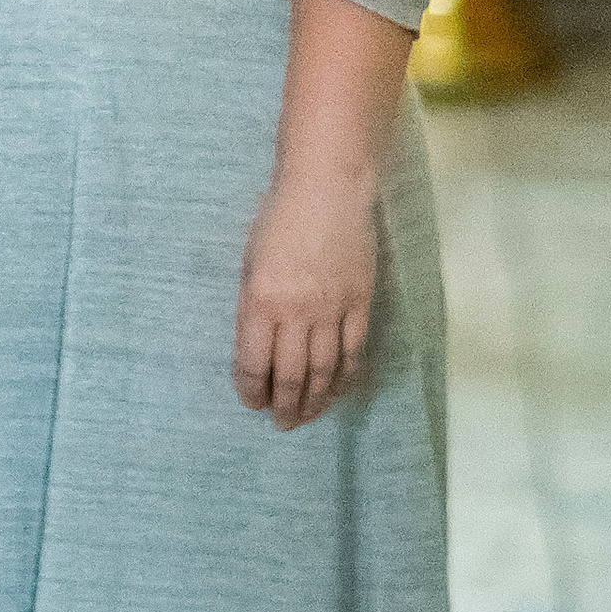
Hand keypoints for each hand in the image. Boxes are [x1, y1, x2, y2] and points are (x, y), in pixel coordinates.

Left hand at [233, 166, 378, 428]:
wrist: (327, 188)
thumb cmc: (278, 219)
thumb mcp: (250, 261)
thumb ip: (252, 305)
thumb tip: (256, 347)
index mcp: (261, 301)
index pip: (253, 362)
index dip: (251, 389)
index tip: (251, 402)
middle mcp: (297, 312)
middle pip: (291, 375)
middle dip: (284, 405)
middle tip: (281, 423)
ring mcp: (332, 309)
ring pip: (324, 371)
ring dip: (315, 400)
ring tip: (306, 416)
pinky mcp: (360, 302)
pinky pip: (353, 351)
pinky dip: (345, 377)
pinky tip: (337, 391)